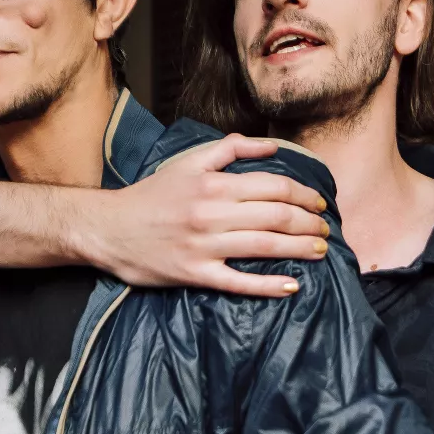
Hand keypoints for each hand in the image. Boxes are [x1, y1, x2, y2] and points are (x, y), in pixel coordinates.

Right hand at [78, 134, 332, 296]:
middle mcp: (211, 214)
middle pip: (276, 216)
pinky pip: (238, 283)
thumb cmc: (151, 196)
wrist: (108, 229)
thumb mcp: (187, 162)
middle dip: (308, 223)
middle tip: (324, 229)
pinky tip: (291, 286)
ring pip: (264, 247)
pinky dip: (267, 286)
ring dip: (298, 249)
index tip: (319, 202)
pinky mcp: (195, 274)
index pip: (273, 186)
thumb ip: (229, 149)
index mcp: (213, 184)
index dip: (303, 194)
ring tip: (318, 251)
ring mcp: (204, 246)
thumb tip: (270, 147)